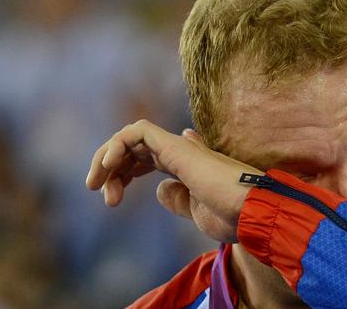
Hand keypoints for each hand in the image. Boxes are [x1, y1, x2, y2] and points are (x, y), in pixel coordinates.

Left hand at [85, 119, 260, 241]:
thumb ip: (177, 198)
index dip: (122, 175)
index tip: (111, 200)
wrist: (251, 212)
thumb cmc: (231, 216)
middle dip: (110, 169)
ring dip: (106, 157)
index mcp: (185, 168)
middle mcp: (181, 152)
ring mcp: (179, 147)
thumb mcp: (195, 212)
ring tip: (95, 184)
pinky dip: (117, 144)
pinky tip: (109, 167)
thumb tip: (160, 188)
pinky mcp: (176, 145)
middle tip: (99, 193)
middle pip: (133, 148)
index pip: (144, 159)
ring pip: (131, 137)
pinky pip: (138, 130)